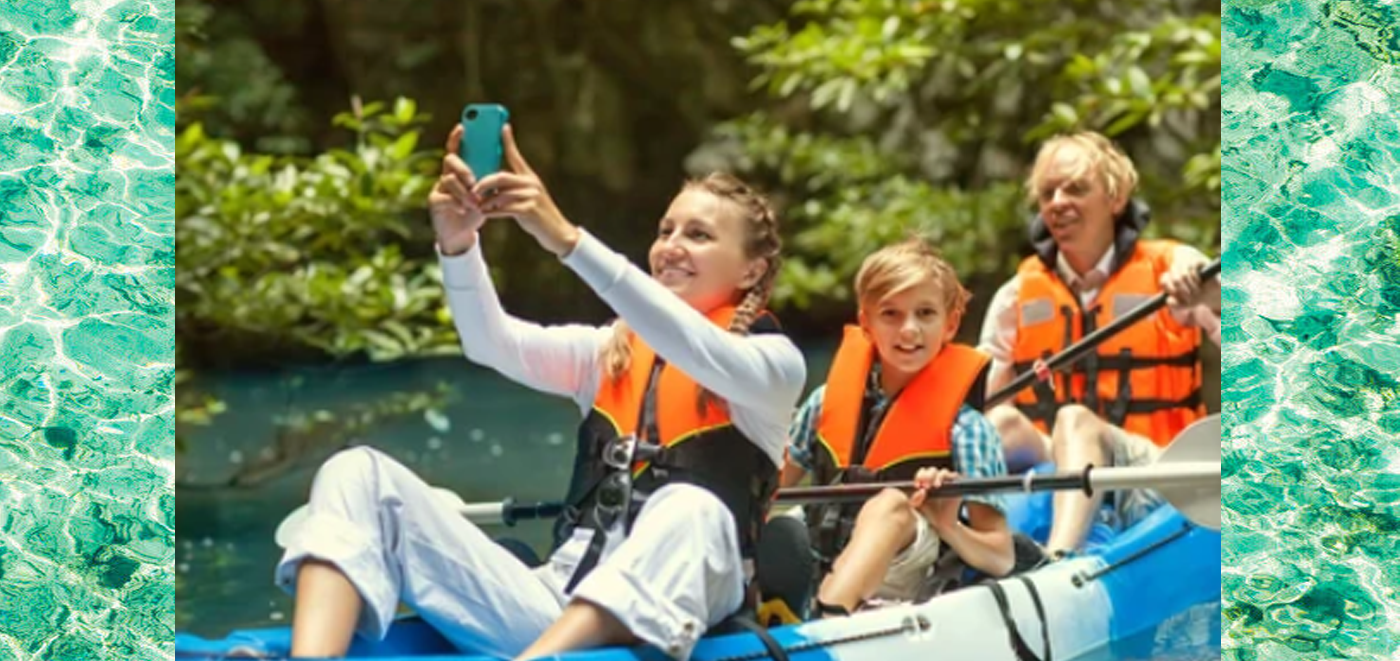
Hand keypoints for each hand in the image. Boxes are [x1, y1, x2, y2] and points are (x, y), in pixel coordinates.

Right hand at [427, 125, 487, 255]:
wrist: (462, 233)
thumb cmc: (475, 209)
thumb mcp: (486, 192)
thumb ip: (488, 177)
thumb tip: (502, 160)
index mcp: (459, 170)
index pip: (456, 149)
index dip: (457, 137)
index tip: (463, 126)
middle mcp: (446, 175)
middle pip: (450, 160)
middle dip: (463, 168)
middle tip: (473, 181)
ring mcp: (438, 188)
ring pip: (448, 180)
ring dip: (463, 191)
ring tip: (474, 203)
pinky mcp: (434, 202)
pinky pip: (444, 197)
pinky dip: (456, 203)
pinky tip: (464, 209)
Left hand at [471, 125, 579, 256]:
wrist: (557, 232)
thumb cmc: (538, 215)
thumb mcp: (529, 197)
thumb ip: (514, 188)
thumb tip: (492, 184)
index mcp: (530, 178)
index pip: (516, 156)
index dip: (509, 141)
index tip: (503, 127)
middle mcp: (531, 184)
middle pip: (500, 176)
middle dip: (483, 183)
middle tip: (472, 189)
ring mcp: (531, 197)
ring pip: (500, 195)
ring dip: (485, 201)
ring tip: (476, 206)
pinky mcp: (529, 210)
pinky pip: (504, 209)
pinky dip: (492, 212)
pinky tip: (485, 214)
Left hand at [908, 467, 960, 532]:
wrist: (941, 523)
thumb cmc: (928, 512)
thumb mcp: (917, 505)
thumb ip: (914, 498)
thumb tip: (920, 490)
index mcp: (926, 481)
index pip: (922, 472)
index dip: (919, 476)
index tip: (917, 485)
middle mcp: (936, 479)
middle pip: (932, 470)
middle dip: (928, 476)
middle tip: (926, 486)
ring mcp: (947, 482)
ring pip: (943, 471)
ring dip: (938, 476)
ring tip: (936, 486)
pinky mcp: (956, 485)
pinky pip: (955, 475)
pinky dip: (949, 477)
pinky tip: (944, 485)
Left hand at [1161, 254, 1219, 312]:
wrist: (1213, 293)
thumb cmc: (1195, 297)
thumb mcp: (1185, 305)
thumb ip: (1175, 305)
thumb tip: (1168, 301)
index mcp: (1169, 278)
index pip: (1164, 281)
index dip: (1171, 290)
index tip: (1178, 298)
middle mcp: (1176, 269)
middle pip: (1175, 279)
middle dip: (1183, 291)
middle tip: (1190, 297)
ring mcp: (1186, 264)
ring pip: (1184, 275)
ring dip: (1191, 287)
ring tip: (1197, 292)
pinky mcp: (1197, 262)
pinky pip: (1193, 269)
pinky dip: (1196, 279)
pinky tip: (1200, 283)